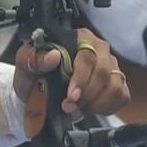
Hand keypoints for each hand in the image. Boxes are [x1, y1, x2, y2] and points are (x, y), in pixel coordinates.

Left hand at [13, 28, 128, 117]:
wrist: (37, 93)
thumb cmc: (34, 75)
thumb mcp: (24, 66)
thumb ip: (33, 58)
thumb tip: (53, 56)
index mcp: (78, 38)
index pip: (87, 56)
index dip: (81, 78)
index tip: (71, 96)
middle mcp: (98, 49)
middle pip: (103, 72)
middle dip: (86, 94)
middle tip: (68, 106)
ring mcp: (111, 66)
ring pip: (114, 86)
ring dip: (95, 103)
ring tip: (77, 108)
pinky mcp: (117, 83)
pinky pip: (121, 96)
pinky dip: (106, 107)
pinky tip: (90, 108)